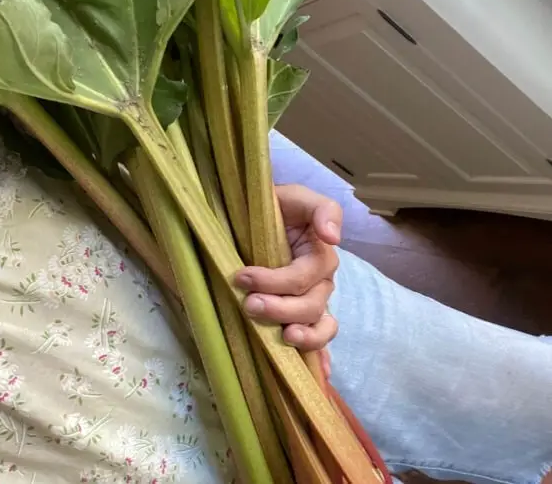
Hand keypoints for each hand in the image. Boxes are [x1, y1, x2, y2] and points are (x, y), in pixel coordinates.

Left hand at [235, 184, 341, 357]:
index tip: (242, 277)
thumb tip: (333, 238)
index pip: (305, 276)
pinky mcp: (302, 317)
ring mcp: (313, 302)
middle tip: (248, 304)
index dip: (276, 281)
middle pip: (311, 305)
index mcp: (319, 255)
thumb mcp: (295, 197)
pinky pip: (320, 341)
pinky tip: (321, 377)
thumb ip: (321, 209)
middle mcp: (320, 282)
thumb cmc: (274, 208)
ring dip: (301, 336)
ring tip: (280, 336)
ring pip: (318, 327)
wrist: (253, 219)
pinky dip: (322, 359)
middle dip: (280, 308)